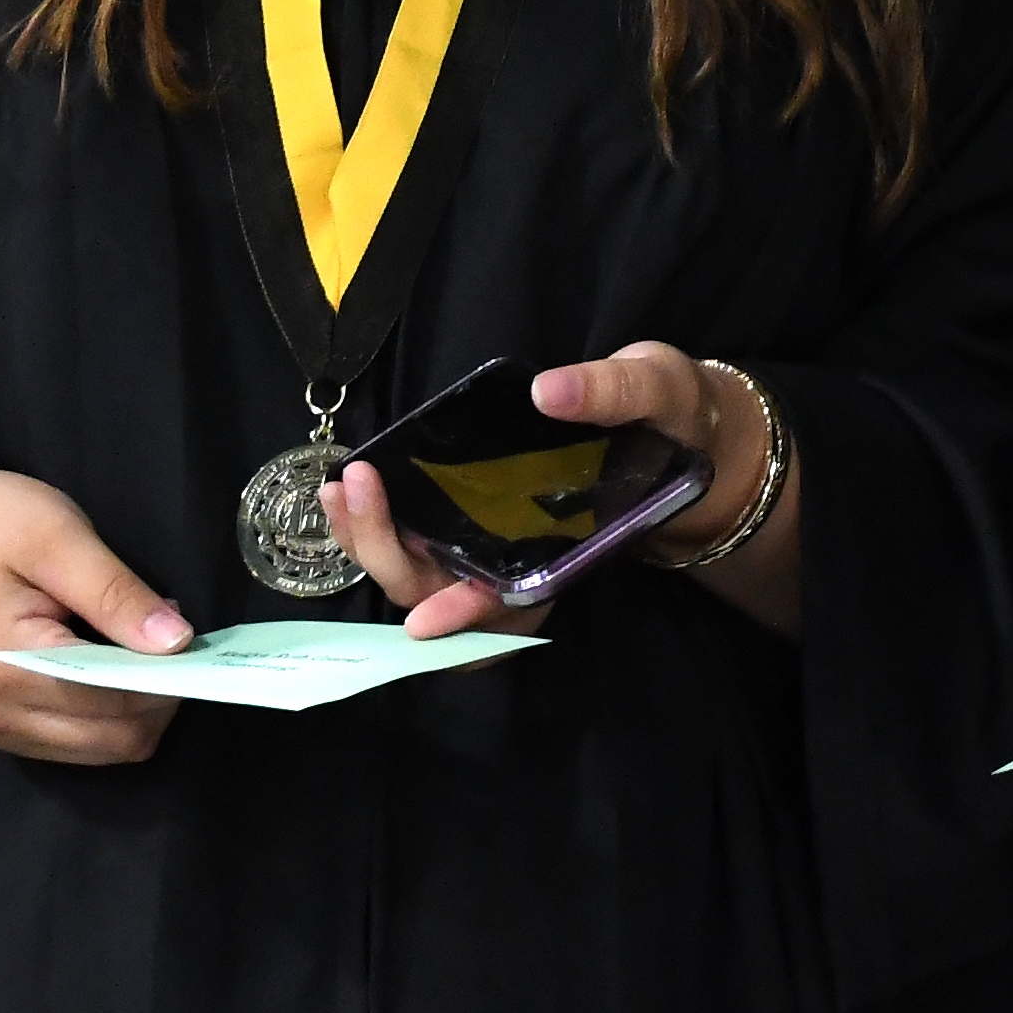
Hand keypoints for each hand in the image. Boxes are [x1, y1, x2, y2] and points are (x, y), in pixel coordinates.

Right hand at [0, 445, 195, 766]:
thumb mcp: (57, 539)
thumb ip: (116, 594)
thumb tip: (179, 641)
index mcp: (12, 671)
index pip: (120, 705)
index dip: (173, 675)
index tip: (197, 631)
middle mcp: (2, 717)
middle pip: (118, 741)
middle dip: (162, 694)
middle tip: (172, 630)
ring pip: (103, 749)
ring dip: (140, 704)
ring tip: (140, 637)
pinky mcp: (2, 723)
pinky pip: (79, 740)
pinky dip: (111, 709)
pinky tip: (114, 656)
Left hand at [325, 344, 793, 639]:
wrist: (673, 416)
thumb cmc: (673, 416)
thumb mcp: (659, 391)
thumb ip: (612, 393)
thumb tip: (549, 391)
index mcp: (572, 552)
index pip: (513, 605)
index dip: (468, 617)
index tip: (426, 621)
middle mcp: (524, 564)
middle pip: (442, 595)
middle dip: (388, 553)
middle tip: (355, 489)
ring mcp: (492, 544)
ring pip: (418, 575)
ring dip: (368, 542)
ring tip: (339, 489)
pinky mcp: (472, 519)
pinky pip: (415, 540)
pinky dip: (376, 524)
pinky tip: (351, 486)